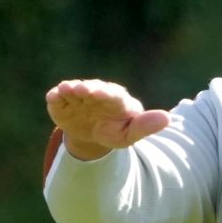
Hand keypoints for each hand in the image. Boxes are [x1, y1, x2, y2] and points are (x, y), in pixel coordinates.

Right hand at [46, 79, 169, 159]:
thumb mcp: (130, 133)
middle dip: (88, 88)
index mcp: (117, 99)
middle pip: (93, 88)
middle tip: (82, 89)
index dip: (106, 94)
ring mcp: (79, 97)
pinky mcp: (63, 102)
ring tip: (66, 90)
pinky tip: (53, 97)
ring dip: (70, 89)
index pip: (113, 95)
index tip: (99, 94)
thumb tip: (168, 119)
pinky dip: (56, 97)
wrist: (93, 134)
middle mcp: (98, 93)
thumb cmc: (116, 131)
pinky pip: (58, 97)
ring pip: (75, 90)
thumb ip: (146, 126)